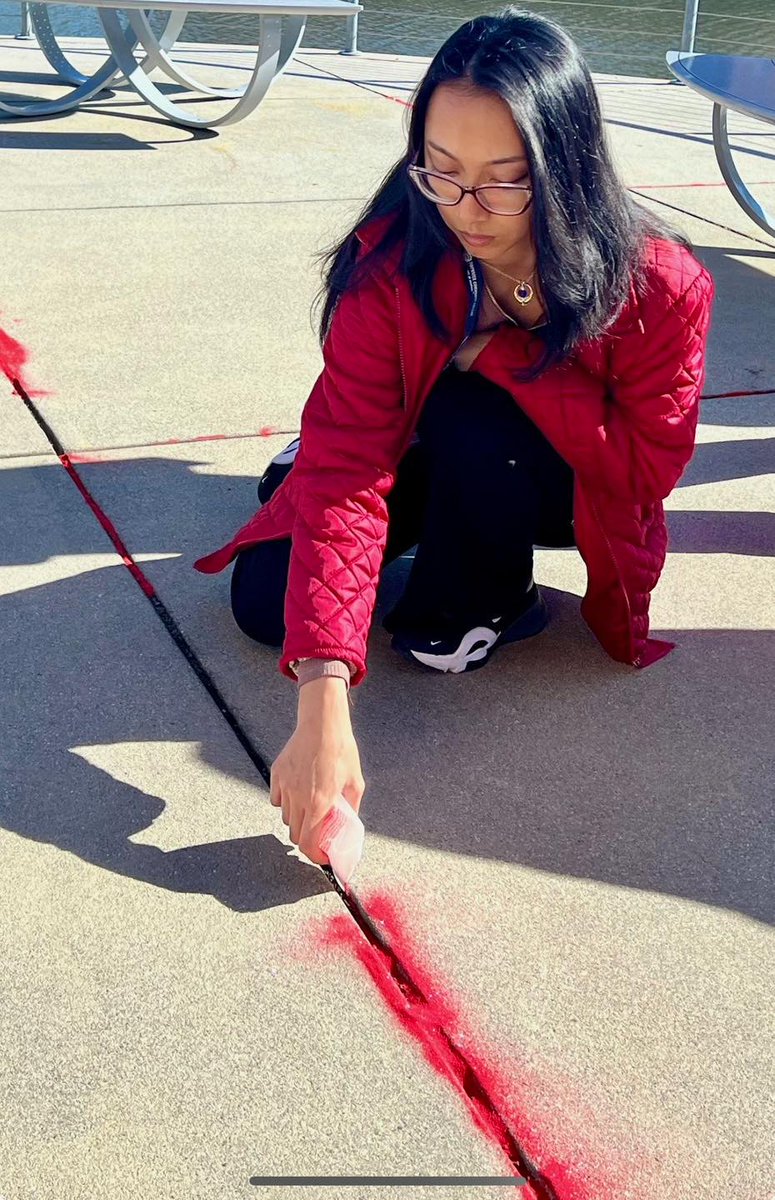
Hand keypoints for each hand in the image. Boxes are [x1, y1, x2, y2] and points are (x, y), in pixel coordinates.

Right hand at [270, 678, 364, 865]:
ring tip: (310, 807)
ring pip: (285, 817)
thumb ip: (351, 809)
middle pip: (294, 833)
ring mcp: (285, 786)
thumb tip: (348, 827)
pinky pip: (276, 799)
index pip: (307, 843)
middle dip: (306, 838)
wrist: (322, 724)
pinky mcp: (276, 775)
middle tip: (317, 832)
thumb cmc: (342, 751)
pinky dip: (285, 802)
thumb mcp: (355, 782)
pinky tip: (298, 792)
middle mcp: (299, 797)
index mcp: (320, 802)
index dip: (313, 854)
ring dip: (297, 819)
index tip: (320, 855)